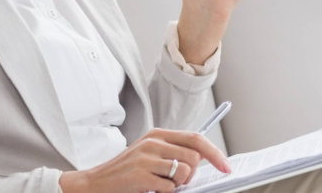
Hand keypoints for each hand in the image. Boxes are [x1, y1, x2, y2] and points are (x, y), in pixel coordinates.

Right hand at [58, 129, 232, 192]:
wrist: (95, 183)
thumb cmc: (125, 173)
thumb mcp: (149, 155)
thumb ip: (174, 153)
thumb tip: (205, 159)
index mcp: (157, 135)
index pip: (196, 139)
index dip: (215, 153)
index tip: (226, 167)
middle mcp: (153, 143)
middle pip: (194, 158)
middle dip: (191, 175)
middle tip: (174, 182)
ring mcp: (146, 158)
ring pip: (184, 173)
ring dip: (177, 185)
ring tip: (159, 185)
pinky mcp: (141, 175)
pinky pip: (170, 188)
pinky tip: (150, 190)